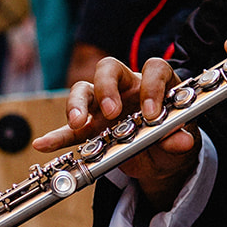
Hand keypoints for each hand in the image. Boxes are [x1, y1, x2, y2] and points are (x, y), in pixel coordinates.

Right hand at [31, 55, 199, 204]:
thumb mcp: (182, 141)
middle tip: (111, 112)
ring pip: (84, 90)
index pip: (154, 68)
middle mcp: (127, 87)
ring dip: (77, 104)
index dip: (153, 86)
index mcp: (155, 83)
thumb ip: (180, 139)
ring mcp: (104, 104)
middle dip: (107, 87)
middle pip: (109, 69)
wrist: (162, 157)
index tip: (152, 113)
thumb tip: (180, 140)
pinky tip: (44, 143)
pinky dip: (56, 136)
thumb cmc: (174, 137)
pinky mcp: (90, 126)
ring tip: (77, 124)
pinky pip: (68, 129)